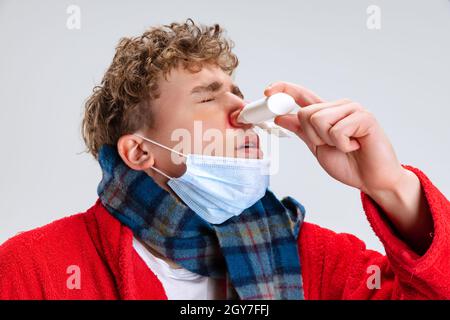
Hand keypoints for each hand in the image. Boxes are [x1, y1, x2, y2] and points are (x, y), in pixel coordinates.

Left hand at [265, 81, 404, 195]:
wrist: (373, 179)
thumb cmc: (349, 163)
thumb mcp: (317, 148)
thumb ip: (302, 131)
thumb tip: (280, 117)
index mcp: (326, 113)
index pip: (302, 96)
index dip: (284, 90)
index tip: (267, 92)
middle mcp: (338, 107)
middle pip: (306, 113)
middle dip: (314, 136)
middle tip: (332, 145)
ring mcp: (352, 109)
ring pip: (319, 119)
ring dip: (328, 141)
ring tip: (346, 145)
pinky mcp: (365, 117)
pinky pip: (337, 130)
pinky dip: (343, 145)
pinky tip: (356, 146)